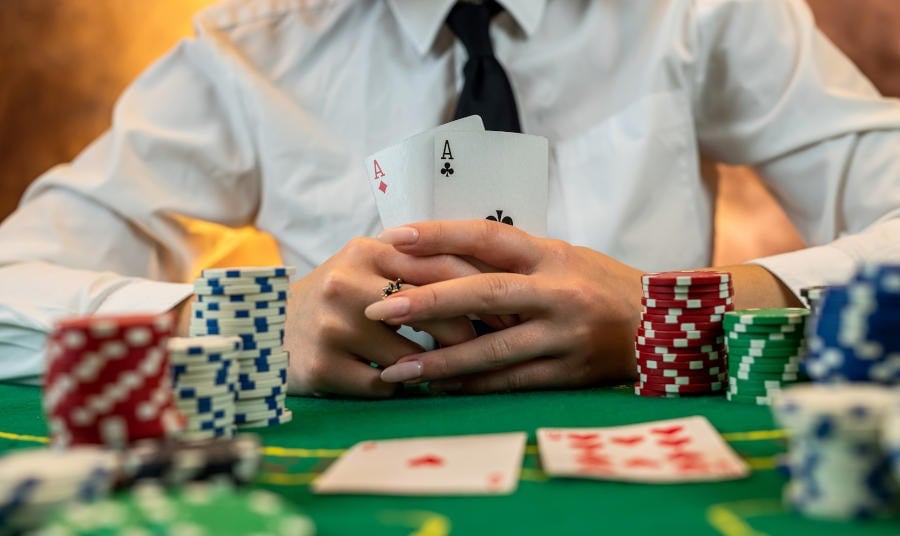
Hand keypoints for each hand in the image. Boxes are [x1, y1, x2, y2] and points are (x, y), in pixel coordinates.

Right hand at [284, 236, 484, 397]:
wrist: (264, 328)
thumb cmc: (336, 298)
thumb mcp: (368, 266)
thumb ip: (417, 263)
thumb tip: (492, 280)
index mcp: (366, 251)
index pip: (439, 265)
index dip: (480, 290)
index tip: (508, 312)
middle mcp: (346, 283)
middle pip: (430, 311)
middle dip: (464, 334)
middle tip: (484, 347)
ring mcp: (332, 326)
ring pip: (410, 356)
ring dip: (428, 367)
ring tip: (430, 365)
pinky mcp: (322, 367)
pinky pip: (384, 386)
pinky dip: (395, 386)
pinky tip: (390, 378)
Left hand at [365, 220, 643, 393]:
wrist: (665, 325)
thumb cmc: (602, 284)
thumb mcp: (561, 257)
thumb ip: (511, 258)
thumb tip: (444, 256)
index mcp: (550, 254)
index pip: (486, 237)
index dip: (439, 235)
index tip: (394, 238)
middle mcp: (555, 292)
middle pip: (482, 294)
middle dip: (426, 303)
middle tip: (378, 309)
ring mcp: (563, 335)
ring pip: (492, 350)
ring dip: (440, 361)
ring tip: (395, 370)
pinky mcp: (569, 373)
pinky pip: (511, 382)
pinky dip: (473, 386)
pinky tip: (438, 389)